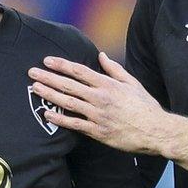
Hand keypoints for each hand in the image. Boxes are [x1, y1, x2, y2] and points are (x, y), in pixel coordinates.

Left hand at [29, 53, 187, 162]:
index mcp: (108, 84)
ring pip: (68, 103)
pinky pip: (74, 124)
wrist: (155, 131)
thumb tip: (101, 56)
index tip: (47, 60)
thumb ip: (114, 69)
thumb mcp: (132, 83)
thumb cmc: (145, 107)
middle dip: (48, 77)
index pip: (79, 71)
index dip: (61, 65)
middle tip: (32, 72)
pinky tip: (47, 113)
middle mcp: (100, 98)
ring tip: (35, 88)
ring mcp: (97, 115)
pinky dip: (60, 118)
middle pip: (68, 85)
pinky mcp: (97, 131)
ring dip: (49, 94)